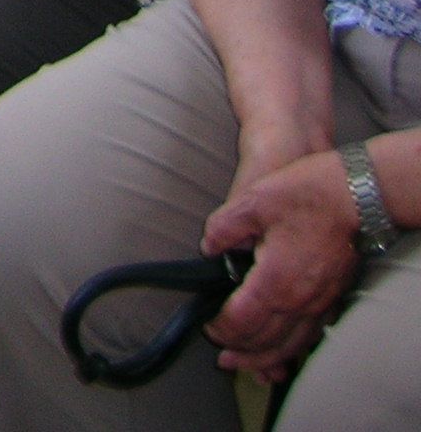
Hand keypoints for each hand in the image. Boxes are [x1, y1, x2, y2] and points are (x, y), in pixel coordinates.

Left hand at [201, 151, 363, 381]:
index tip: (209, 327)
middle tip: (222, 355)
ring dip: (268, 359)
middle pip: (267, 341)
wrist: (354, 195)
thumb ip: (223, 228)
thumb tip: (208, 247)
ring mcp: (320, 301)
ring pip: (292, 345)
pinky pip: (311, 334)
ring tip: (250, 366)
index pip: (243, 320)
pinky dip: (294, 348)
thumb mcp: (251, 202)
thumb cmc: (304, 194)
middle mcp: (299, 300)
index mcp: (275, 280)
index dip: (222, 329)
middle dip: (241, 351)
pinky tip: (284, 349)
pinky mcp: (332, 297)